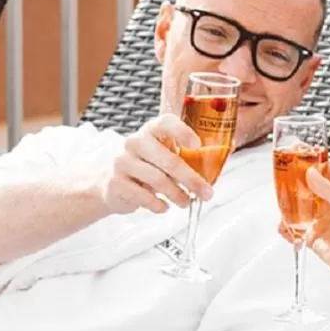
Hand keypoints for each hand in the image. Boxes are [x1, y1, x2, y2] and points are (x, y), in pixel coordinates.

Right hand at [89, 113, 213, 215]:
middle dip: (191, 179)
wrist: (110, 180)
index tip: (197, 145)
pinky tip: (164, 207)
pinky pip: (143, 196)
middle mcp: (135, 142)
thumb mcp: (163, 154)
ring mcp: (123, 162)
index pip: (165, 123)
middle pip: (168, 160)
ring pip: (157, 180)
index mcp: (151, 130)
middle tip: (206, 193)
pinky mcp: (116, 183)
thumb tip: (220, 161)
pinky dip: (158, 205)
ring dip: (177, 195)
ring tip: (186, 202)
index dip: (182, 132)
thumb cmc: (146, 165)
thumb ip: (185, 156)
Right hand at [280, 162, 329, 301]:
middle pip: (308, 184)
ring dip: (289, 200)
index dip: (312, 159)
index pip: (325, 169)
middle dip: (295, 178)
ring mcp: (319, 217)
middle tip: (283, 170)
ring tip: (281, 197)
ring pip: (298, 203)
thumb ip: (328, 189)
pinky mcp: (311, 233)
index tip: (298, 150)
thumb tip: (311, 173)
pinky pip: (294, 226)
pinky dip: (287, 225)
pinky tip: (285, 223)